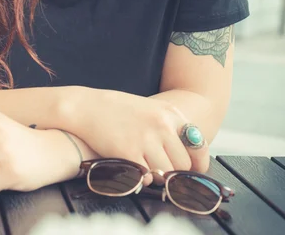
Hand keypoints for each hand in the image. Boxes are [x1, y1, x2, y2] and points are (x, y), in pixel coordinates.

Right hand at [65, 91, 209, 183]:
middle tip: (161, 169)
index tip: (193, 171)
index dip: (198, 163)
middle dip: (174, 171)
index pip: (198, 145)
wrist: (85, 107)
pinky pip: (147, 177)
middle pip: (183, 164)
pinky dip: (143, 178)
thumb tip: (187, 155)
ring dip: (158, 176)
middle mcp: (162, 126)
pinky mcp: (129, 152)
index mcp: (170, 114)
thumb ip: (170, 127)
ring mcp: (146, 139)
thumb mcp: (150, 109)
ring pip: (166, 174)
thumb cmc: (116, 109)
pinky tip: (135, 170)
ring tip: (146, 169)